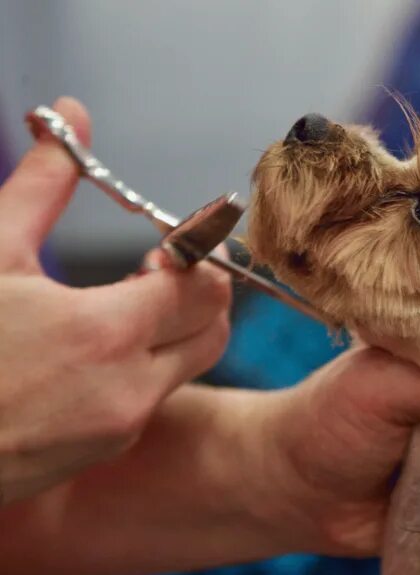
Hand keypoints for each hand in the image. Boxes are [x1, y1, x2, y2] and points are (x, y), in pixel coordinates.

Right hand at [0, 97, 231, 504]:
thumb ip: (41, 187)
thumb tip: (71, 115)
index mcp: (109, 333)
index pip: (208, 287)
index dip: (196, 256)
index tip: (167, 244)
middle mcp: (132, 388)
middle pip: (215, 329)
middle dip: (196, 294)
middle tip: (146, 274)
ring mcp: (121, 427)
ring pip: (187, 366)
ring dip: (173, 331)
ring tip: (111, 310)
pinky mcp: (104, 450)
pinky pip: (151, 399)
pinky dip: (142, 368)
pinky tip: (86, 354)